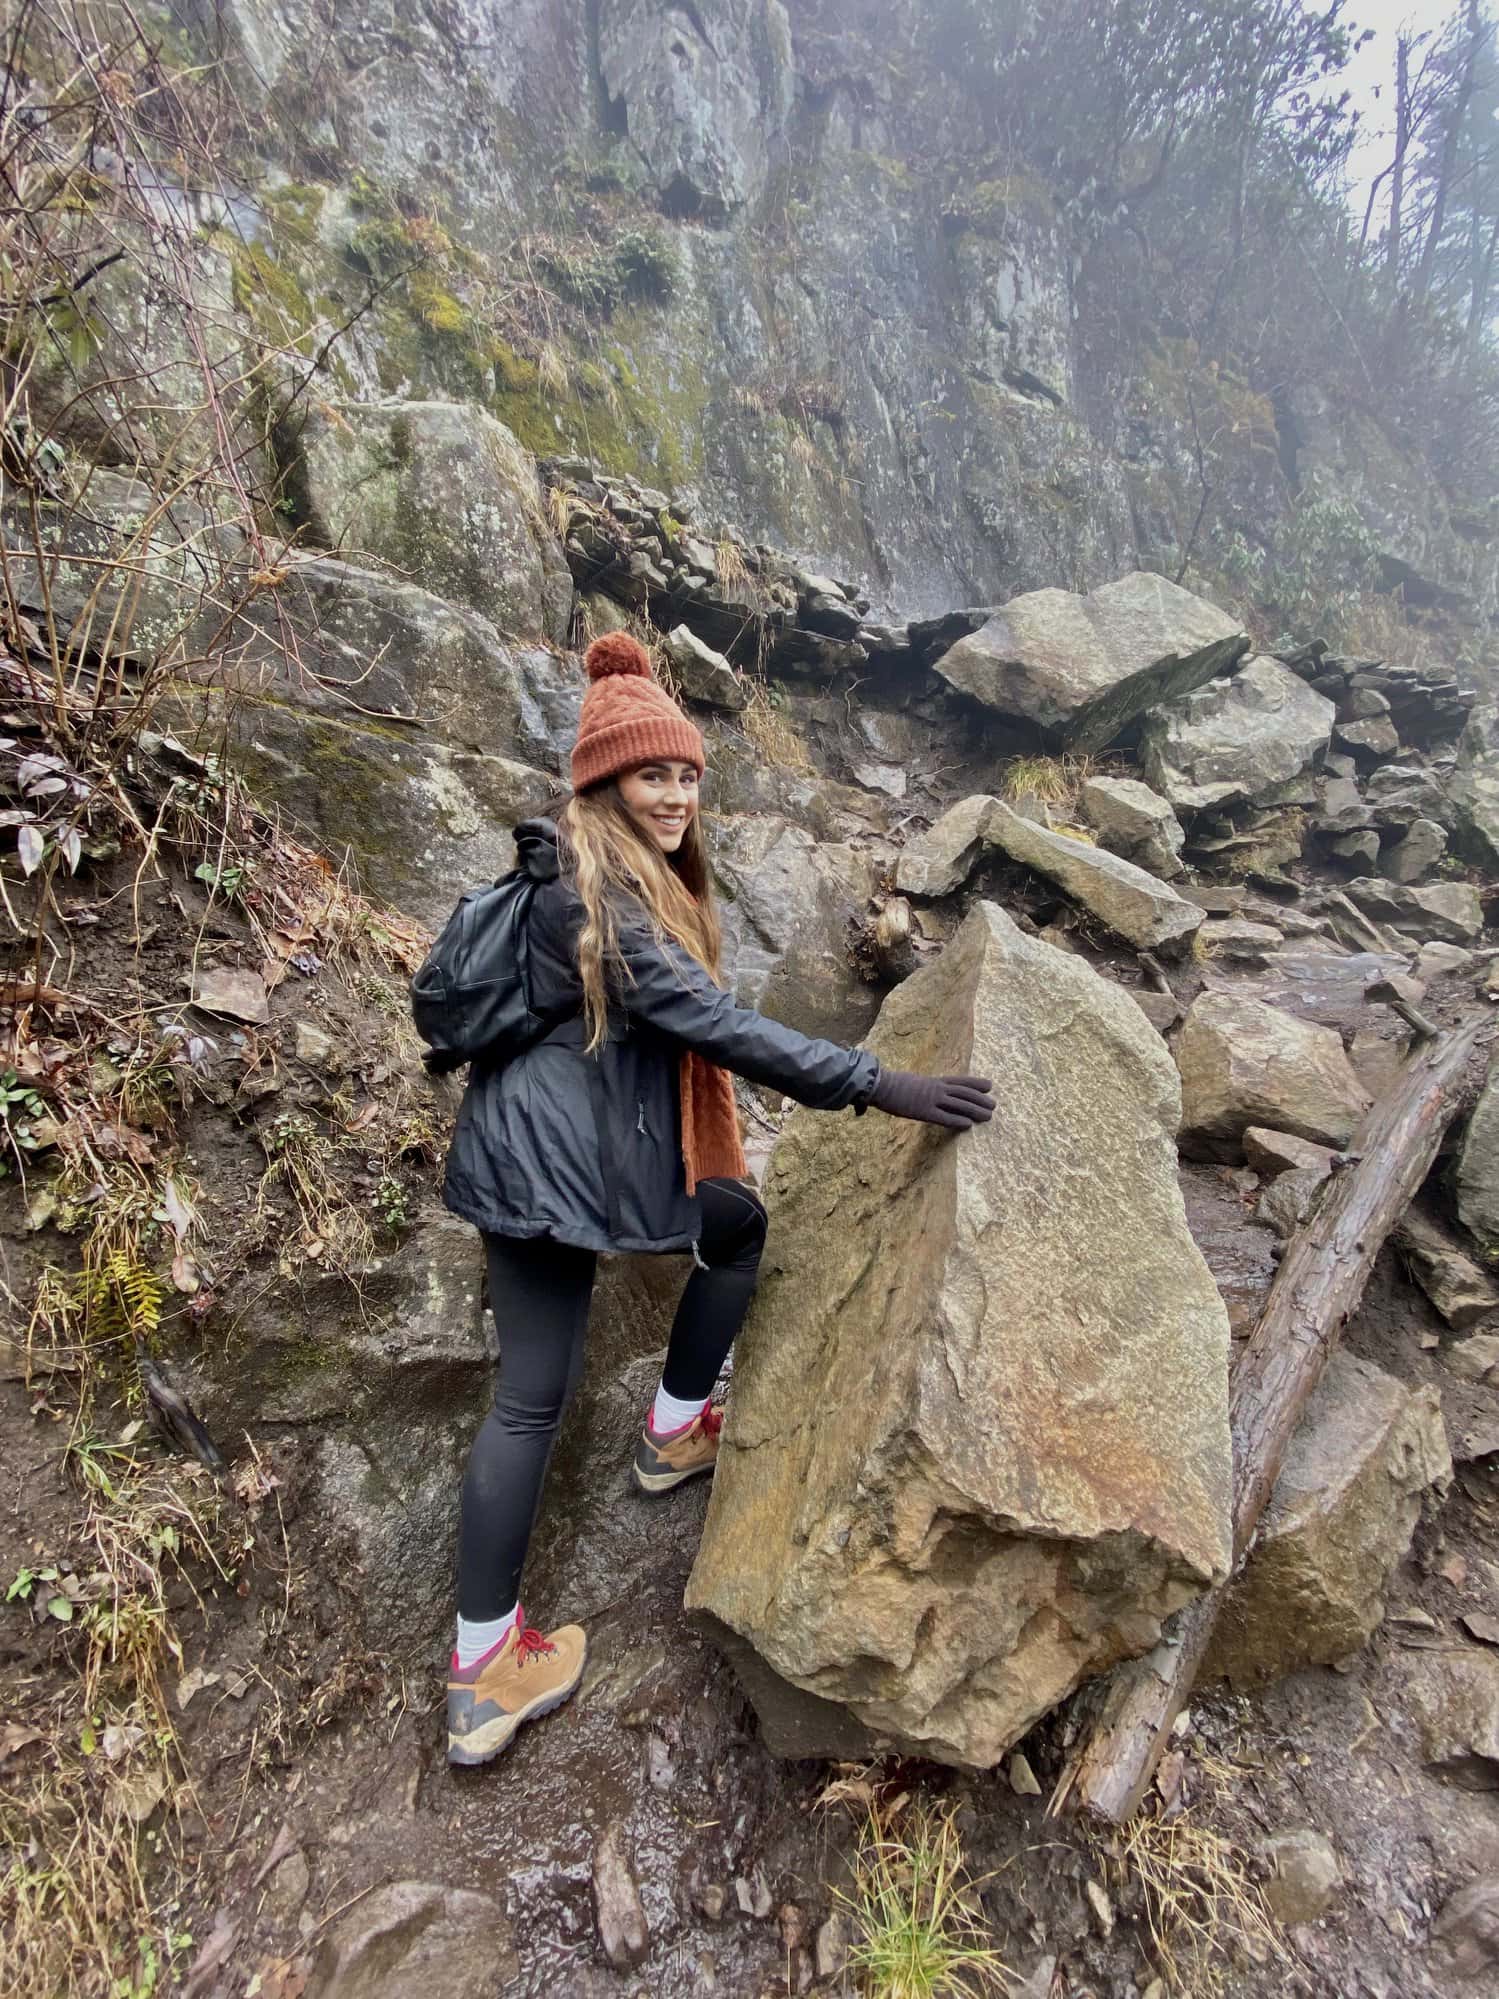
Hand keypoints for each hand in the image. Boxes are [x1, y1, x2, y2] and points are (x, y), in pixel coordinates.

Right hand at [870, 1070, 994, 1129]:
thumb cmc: (893, 1083)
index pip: (960, 1081)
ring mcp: (931, 1100)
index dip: (976, 1083)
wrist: (880, 1084)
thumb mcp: (914, 1080)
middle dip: (981, 1099)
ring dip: (975, 1110)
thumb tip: (929, 1088)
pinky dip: (957, 1121)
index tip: (990, 1085)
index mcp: (934, 1080)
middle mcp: (937, 1088)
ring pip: (959, 1105)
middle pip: (965, 1093)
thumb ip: (924, 1086)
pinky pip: (944, 1117)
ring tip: (988, 1116)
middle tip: (994, 1105)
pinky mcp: (923, 1112)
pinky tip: (968, 1125)